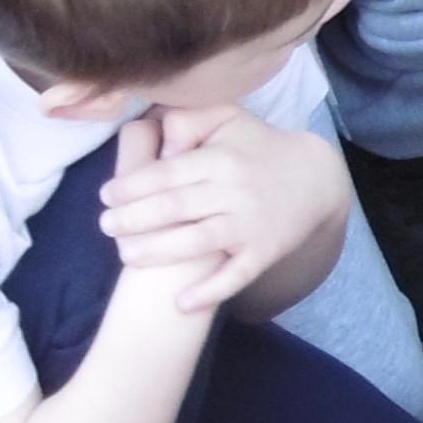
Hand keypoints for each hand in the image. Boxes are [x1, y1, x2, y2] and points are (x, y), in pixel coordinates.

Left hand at [94, 104, 348, 314]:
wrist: (316, 177)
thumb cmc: (259, 146)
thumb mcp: (229, 118)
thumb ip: (191, 119)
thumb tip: (157, 131)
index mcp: (220, 159)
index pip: (168, 173)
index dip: (134, 185)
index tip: (106, 196)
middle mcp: (233, 192)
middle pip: (176, 207)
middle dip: (135, 219)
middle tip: (106, 226)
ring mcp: (250, 225)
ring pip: (198, 241)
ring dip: (160, 251)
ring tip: (126, 257)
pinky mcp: (264, 252)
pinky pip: (236, 276)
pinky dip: (210, 291)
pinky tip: (181, 304)